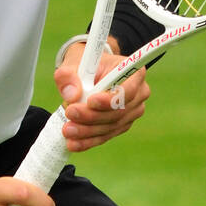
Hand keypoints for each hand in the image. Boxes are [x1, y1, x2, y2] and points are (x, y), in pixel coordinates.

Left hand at [54, 37, 149, 151]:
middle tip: (70, 113)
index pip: (127, 90)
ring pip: (111, 126)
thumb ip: (69, 75)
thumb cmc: (85, 64)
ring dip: (87, 131)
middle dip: (92, 116)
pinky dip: (88, 140)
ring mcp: (131, 112)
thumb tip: (72, 95)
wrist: (87, 73)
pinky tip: (73, 143)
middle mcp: (138, 93)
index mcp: (134, 72)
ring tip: (67, 130)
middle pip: (118, 111)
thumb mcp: (73, 63)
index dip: (110, 99)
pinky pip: (105, 135)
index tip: (90, 101)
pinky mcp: (121, 125)